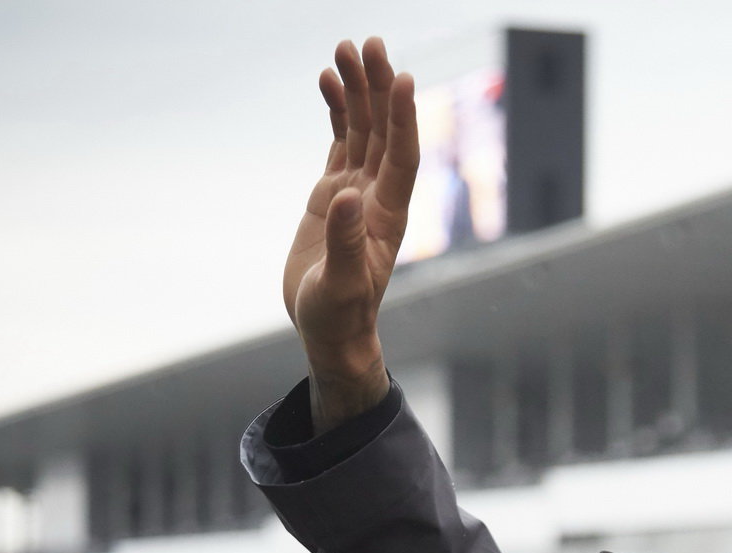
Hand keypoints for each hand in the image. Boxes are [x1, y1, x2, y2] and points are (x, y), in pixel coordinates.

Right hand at [284, 38, 418, 434]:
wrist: (331, 330)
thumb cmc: (339, 317)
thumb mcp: (341, 287)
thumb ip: (345, 244)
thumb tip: (345, 198)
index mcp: (388, 216)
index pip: (401, 157)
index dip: (403, 119)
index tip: (400, 78)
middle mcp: (378, 197)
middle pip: (384, 131)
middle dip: (376, 87)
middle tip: (367, 43)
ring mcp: (358, 192)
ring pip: (362, 130)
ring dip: (357, 91)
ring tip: (345, 49)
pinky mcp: (335, 194)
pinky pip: (341, 142)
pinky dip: (337, 112)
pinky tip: (328, 82)